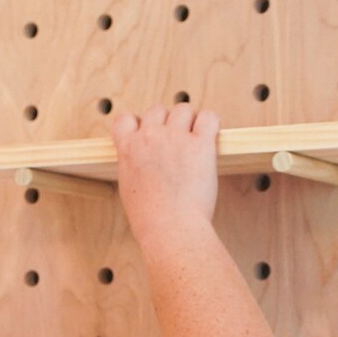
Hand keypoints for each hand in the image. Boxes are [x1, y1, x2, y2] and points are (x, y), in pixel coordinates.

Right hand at [111, 103, 220, 243]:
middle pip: (158, 110)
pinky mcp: (200, 144)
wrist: (170, 228)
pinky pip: (209, 117)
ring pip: (183, 109)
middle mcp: (150, 137)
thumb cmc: (151, 218)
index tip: (148, 133)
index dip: (140, 123)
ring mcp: (175, 138)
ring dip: (189, 121)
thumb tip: (145, 160)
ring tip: (194, 140)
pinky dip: (211, 123)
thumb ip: (135, 165)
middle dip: (167, 123)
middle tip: (176, 143)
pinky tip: (210, 137)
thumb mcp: (129, 187)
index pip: (126, 118)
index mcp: (128, 149)